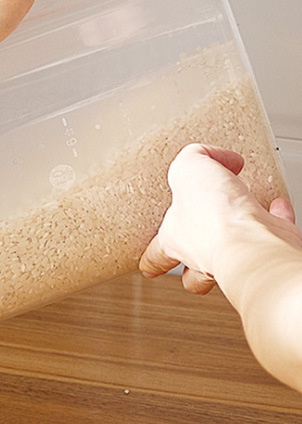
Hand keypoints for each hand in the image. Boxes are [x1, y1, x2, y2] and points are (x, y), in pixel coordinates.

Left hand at [139, 144, 297, 293]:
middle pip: (194, 267)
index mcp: (175, 240)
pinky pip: (272, 230)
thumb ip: (193, 157)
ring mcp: (237, 255)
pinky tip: (276, 204)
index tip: (146, 267)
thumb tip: (210, 156)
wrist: (253, 242)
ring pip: (233, 252)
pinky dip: (276, 216)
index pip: (156, 255)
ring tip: (239, 212)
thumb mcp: (187, 169)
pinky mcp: (269, 247)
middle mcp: (204, 253)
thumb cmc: (213, 218)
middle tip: (195, 246)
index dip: (150, 261)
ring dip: (236, 232)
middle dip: (194, 259)